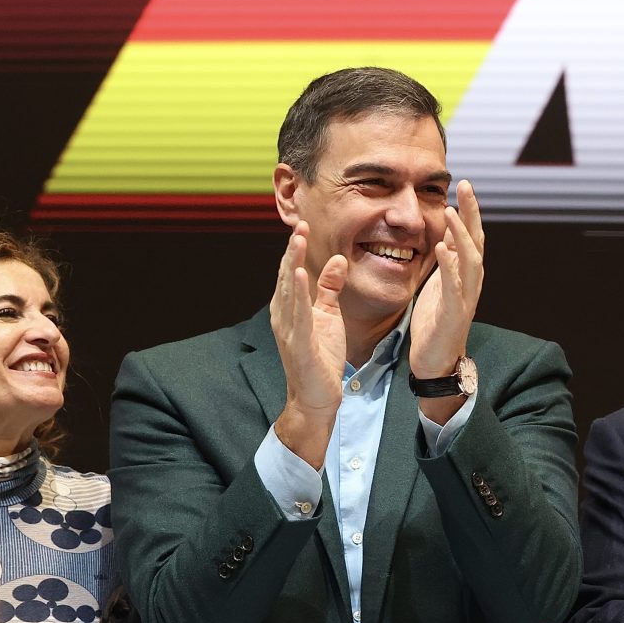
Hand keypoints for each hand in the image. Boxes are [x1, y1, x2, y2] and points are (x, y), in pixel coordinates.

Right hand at [269, 221, 348, 468]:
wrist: (316, 398)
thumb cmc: (321, 356)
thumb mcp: (329, 315)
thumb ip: (330, 288)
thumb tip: (339, 259)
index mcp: (290, 308)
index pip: (292, 272)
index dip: (296, 249)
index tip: (304, 226)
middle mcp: (284, 316)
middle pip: (288, 276)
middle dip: (293, 250)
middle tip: (300, 224)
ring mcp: (289, 330)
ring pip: (289, 290)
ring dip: (294, 263)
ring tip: (297, 240)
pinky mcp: (299, 344)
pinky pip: (299, 315)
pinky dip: (299, 293)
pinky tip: (301, 274)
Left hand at [410, 180, 483, 422]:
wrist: (435, 362)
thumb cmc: (436, 321)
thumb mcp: (440, 283)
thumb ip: (446, 259)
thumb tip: (447, 230)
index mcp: (467, 274)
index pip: (472, 236)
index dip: (470, 211)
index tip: (463, 185)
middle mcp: (472, 283)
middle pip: (477, 241)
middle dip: (472, 213)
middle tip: (466, 186)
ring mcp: (465, 298)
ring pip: (470, 261)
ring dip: (461, 235)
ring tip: (450, 212)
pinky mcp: (453, 314)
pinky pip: (452, 286)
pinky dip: (448, 266)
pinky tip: (440, 247)